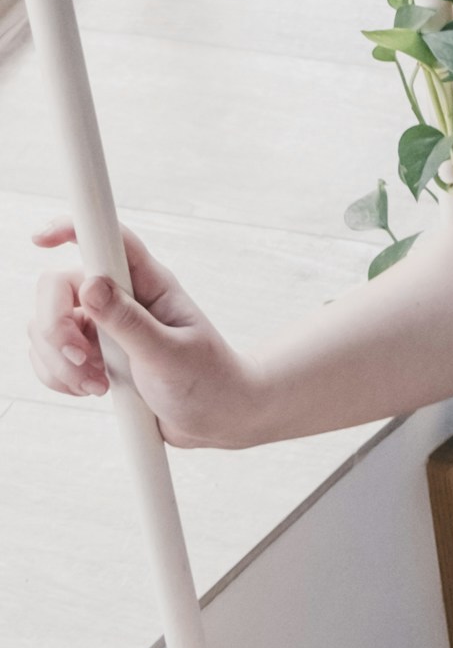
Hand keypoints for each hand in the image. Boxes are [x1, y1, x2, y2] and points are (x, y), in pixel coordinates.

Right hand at [28, 222, 255, 447]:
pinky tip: (92, 389)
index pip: (107, 240)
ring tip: (97, 383)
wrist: (216, 417)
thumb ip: (129, 322)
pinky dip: (59, 376)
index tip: (41, 239)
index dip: (72, 230)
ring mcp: (103, 326)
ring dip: (59, 360)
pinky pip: (49, 355)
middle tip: (81, 358)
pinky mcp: (91, 353)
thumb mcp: (171, 354)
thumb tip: (90, 286)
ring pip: (48, 325)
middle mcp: (121, 298)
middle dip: (56, 325)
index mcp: (149, 284)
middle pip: (59, 285)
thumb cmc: (207, 380)